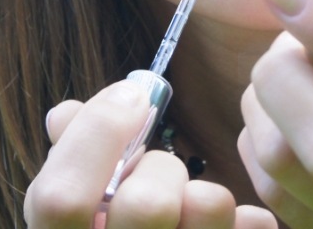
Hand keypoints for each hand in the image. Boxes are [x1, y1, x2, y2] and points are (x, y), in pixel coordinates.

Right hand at [24, 80, 277, 228]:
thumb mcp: (79, 216)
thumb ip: (71, 163)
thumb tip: (65, 113)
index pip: (61, 199)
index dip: (95, 133)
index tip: (130, 96)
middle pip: (145, 205)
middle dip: (160, 166)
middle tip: (161, 171)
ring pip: (208, 205)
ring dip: (203, 190)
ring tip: (192, 204)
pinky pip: (251, 227)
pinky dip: (247, 219)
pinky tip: (234, 226)